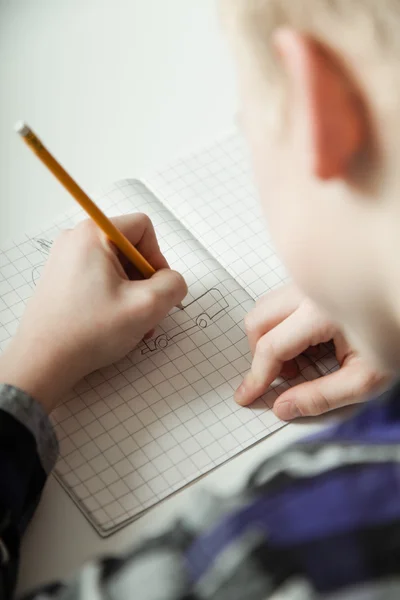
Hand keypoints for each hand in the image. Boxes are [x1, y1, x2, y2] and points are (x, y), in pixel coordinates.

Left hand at [0, 214, 186, 412]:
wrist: (43, 361)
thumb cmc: (88, 331)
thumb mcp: (146, 306)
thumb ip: (173, 285)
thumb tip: (172, 281)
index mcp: (94, 234)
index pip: (143, 228)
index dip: (157, 257)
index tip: (155, 288)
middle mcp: (76, 240)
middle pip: (130, 249)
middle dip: (144, 281)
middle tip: (144, 311)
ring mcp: (66, 259)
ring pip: (116, 268)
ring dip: (131, 294)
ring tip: (131, 324)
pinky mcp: (62, 279)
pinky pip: (100, 279)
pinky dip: (113, 298)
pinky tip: (113, 324)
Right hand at [235, 284, 386, 419]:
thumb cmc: (398, 335)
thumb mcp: (365, 379)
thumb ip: (322, 397)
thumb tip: (284, 406)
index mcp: (320, 313)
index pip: (271, 347)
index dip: (256, 376)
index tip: (247, 395)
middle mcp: (310, 290)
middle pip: (257, 320)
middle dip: (259, 353)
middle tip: (281, 378)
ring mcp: (311, 284)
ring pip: (267, 308)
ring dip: (271, 338)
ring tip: (301, 361)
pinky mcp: (314, 284)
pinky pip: (283, 303)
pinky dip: (284, 326)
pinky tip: (310, 343)